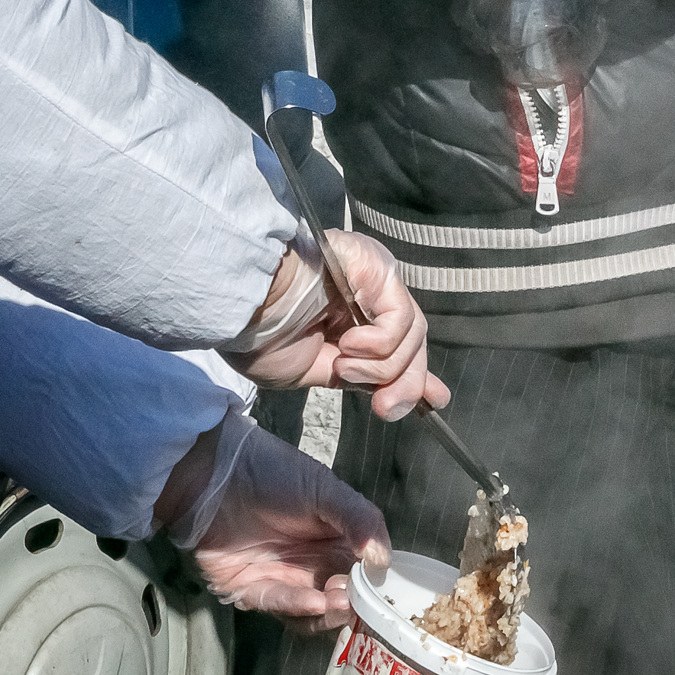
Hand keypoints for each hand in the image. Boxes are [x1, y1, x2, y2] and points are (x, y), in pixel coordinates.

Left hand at [179, 423, 388, 631]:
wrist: (212, 473)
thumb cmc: (273, 473)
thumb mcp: (324, 489)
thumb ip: (359, 520)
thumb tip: (383, 560)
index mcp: (336, 540)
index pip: (363, 571)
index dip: (373, 584)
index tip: (382, 589)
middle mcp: (312, 565)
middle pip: (341, 597)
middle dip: (353, 603)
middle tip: (357, 598)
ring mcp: (282, 581)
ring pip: (312, 612)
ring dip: (328, 612)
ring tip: (339, 602)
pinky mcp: (251, 591)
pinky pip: (278, 605)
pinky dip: (298, 606)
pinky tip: (315, 601)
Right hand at [230, 231, 448, 419]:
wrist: (241, 306)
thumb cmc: (260, 337)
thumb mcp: (315, 371)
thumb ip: (361, 378)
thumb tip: (401, 395)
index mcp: (353, 317)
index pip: (401, 346)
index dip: (419, 376)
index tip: (434, 403)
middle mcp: (369, 294)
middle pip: (413, 343)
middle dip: (405, 383)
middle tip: (385, 408)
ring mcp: (374, 278)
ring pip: (411, 335)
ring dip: (381, 365)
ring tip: (343, 365)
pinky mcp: (376, 266)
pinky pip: (400, 318)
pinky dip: (379, 343)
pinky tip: (348, 344)